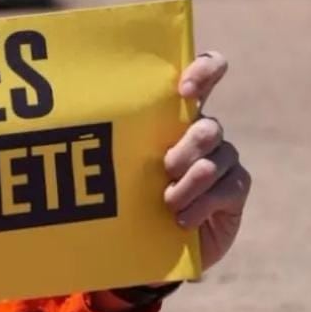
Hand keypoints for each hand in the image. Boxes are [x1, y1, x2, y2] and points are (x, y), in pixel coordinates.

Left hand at [90, 51, 250, 311]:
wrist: (147, 240)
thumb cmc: (123, 191)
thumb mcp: (114, 160)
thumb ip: (108, 136)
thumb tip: (75, 116)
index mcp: (175, 113)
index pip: (205, 72)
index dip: (203, 71)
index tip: (184, 90)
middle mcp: (202, 131)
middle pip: (208, 125)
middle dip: (186, 147)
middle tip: (165, 166)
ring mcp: (223, 159)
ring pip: (215, 158)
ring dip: (189, 182)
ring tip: (168, 201)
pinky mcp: (234, 189)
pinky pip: (227, 188)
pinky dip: (202, 204)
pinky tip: (182, 218)